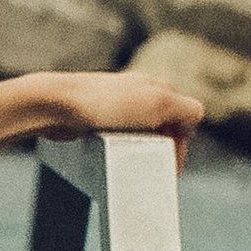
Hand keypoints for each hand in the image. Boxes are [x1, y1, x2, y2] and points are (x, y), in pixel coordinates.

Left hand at [27, 71, 206, 168]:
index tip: (170, 164)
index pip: (187, 117)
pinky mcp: (100, 116)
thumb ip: (187, 110)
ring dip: (142, 147)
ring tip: (130, 155)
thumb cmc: (105, 104)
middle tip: (151, 164)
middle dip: (162, 146)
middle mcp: (141, 91)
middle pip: (167, 126)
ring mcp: (119, 103)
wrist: (57, 105)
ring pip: (144, 132)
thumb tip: (193, 122)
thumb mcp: (158, 104)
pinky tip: (113, 150)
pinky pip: (121, 135)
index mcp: (159, 86)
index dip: (181, 144)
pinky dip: (122, 146)